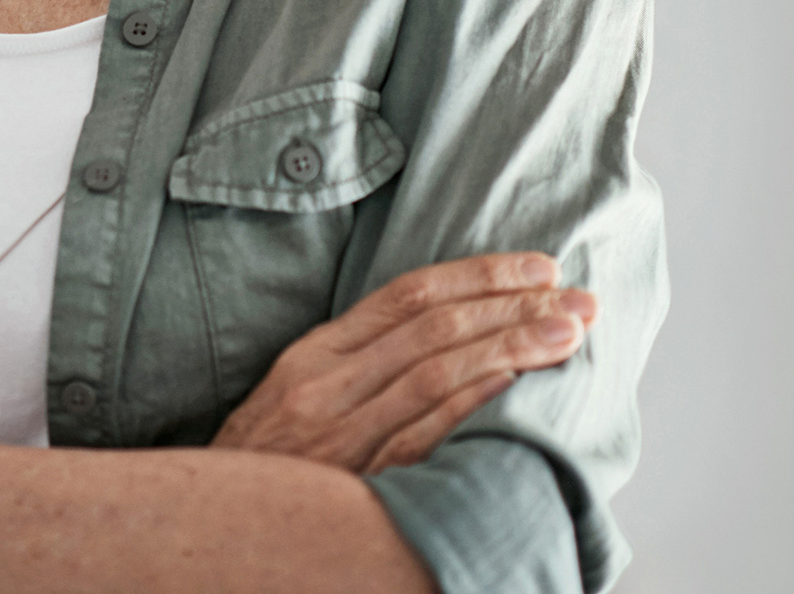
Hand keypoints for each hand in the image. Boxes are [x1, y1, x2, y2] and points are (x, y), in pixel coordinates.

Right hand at [212, 251, 596, 474]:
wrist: (217, 529)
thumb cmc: (266, 464)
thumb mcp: (294, 396)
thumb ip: (356, 364)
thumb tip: (442, 331)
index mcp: (314, 355)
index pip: (407, 295)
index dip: (478, 274)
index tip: (537, 266)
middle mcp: (326, 385)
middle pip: (433, 326)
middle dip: (513, 304)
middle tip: (576, 295)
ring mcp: (341, 434)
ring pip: (437, 372)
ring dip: (511, 347)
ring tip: (568, 332)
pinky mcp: (358, 480)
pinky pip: (423, 434)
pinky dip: (472, 403)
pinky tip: (516, 384)